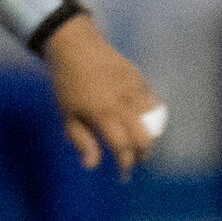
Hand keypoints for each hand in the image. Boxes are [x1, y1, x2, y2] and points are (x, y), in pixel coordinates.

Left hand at [42, 18, 166, 177]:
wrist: (75, 45)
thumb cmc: (67, 83)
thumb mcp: (67, 115)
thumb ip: (82, 141)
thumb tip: (92, 166)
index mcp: (103, 115)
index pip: (123, 148)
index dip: (126, 164)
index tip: (123, 174)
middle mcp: (123, 104)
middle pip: (145, 138)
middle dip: (143, 154)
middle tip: (136, 161)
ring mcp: (134, 90)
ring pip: (154, 121)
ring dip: (150, 136)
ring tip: (142, 144)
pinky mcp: (139, 79)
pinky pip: (153, 103)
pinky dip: (151, 117)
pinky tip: (142, 122)